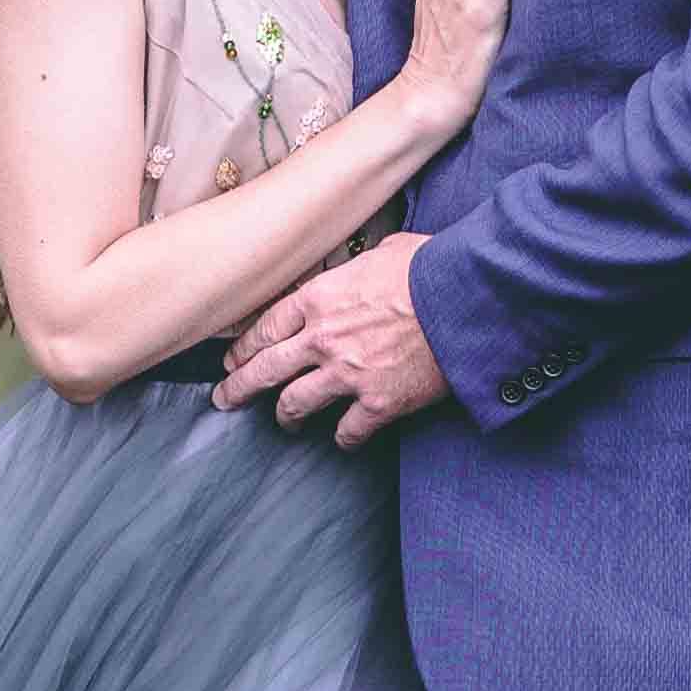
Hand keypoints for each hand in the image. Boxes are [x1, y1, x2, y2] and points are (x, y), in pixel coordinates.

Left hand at [217, 230, 449, 445]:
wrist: (465, 299)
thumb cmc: (431, 268)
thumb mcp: (383, 251)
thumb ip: (357, 269)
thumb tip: (362, 269)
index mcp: (320, 298)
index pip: (265, 328)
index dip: (243, 347)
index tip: (233, 358)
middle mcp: (323, 338)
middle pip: (264, 369)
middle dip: (238, 386)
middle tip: (225, 398)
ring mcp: (347, 374)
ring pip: (294, 404)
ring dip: (285, 416)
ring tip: (284, 422)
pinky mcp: (377, 404)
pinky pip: (346, 431)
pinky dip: (343, 438)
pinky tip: (343, 438)